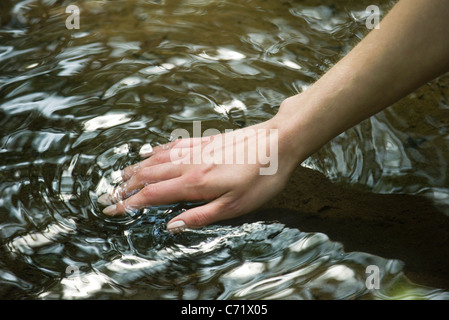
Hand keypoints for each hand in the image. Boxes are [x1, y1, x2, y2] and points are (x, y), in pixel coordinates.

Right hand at [98, 117, 299, 231]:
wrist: (279, 141)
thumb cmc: (262, 177)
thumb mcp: (236, 206)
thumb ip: (201, 216)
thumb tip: (172, 225)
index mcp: (195, 182)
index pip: (153, 194)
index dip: (130, 203)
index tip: (113, 210)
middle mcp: (189, 163)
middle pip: (149, 175)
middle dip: (126, 187)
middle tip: (108, 194)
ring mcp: (196, 149)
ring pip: (157, 159)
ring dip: (136, 168)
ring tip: (121, 175)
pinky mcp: (205, 140)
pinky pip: (173, 145)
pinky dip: (156, 150)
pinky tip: (152, 152)